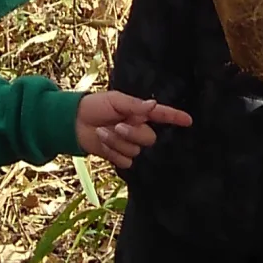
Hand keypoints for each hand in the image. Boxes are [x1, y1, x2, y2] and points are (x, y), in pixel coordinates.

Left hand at [75, 91, 192, 169]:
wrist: (73, 123)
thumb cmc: (94, 106)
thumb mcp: (114, 100)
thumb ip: (134, 106)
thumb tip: (154, 105)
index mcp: (138, 113)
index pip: (162, 115)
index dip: (175, 117)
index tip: (189, 120)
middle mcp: (137, 128)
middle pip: (149, 138)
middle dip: (132, 133)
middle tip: (116, 125)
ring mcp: (129, 144)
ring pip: (135, 150)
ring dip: (116, 142)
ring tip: (102, 132)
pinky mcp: (119, 156)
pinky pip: (125, 161)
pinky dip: (112, 153)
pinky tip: (102, 145)